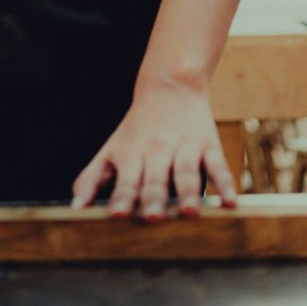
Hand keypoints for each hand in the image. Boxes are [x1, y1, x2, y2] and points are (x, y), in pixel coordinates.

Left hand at [70, 81, 237, 220]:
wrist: (170, 87)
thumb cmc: (136, 128)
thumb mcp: (110, 150)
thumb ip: (91, 179)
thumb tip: (75, 208)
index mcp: (131, 154)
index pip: (126, 180)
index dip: (121, 198)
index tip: (117, 215)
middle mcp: (157, 151)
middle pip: (155, 178)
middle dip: (154, 198)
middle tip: (153, 218)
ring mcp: (184, 147)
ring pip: (186, 171)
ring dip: (189, 192)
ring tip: (191, 213)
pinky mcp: (208, 145)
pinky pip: (218, 165)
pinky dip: (225, 184)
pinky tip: (230, 203)